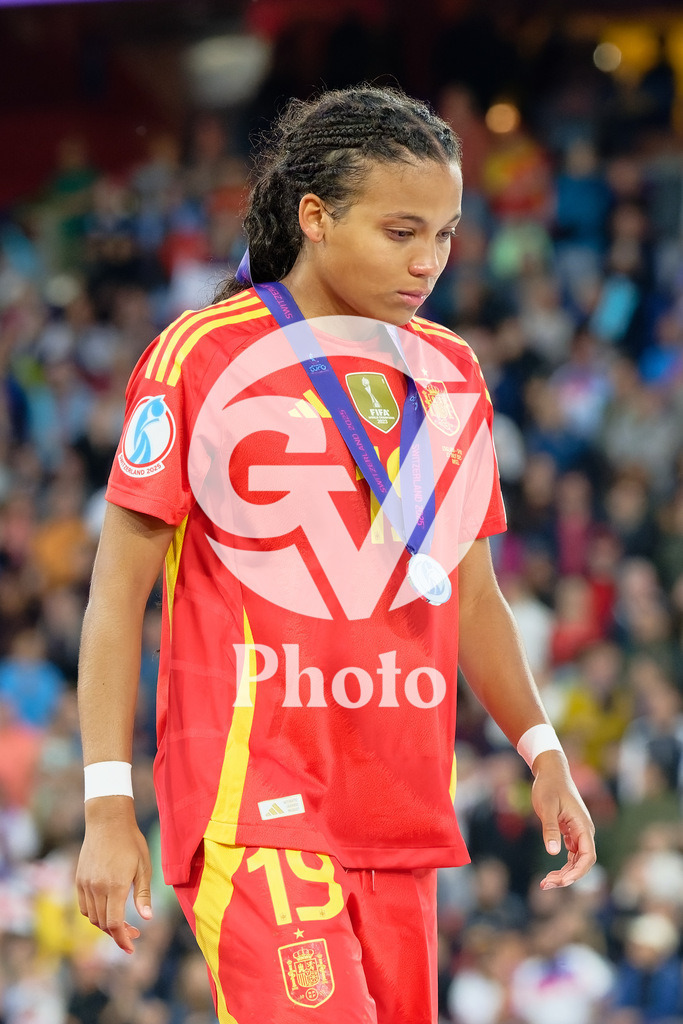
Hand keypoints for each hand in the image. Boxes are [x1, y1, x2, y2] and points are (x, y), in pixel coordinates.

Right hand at [76, 796, 152, 952]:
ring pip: (92, 917)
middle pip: (102, 924)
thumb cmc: (131, 841)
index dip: (122, 940)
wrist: (108, 820)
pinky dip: (94, 914)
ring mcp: (85, 884)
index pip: (115, 924)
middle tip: (134, 933)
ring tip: (121, 923)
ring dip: (105, 925)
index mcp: (115, 886)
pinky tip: (107, 909)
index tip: (131, 948)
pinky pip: (84, 906)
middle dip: (117, 934)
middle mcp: (97, 888)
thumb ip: (143, 894)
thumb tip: (147, 918)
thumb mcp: (144, 866)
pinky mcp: (79, 879)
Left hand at [530, 750, 595, 889]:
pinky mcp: (571, 831)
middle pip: (582, 862)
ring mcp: (579, 832)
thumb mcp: (547, 806)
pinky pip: (571, 854)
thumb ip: (550, 828)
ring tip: (546, 883)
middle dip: (567, 876)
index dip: (577, 872)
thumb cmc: (549, 786)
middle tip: (546, 885)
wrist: (551, 771)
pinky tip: (551, 873)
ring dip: (564, 873)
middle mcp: (585, 831)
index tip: (561, 881)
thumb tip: (553, 852)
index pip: (588, 857)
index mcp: (583, 826)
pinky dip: (563, 865)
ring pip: (577, 860)